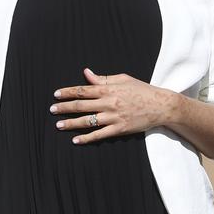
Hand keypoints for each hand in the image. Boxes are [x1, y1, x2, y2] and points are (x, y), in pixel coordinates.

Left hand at [51, 68, 175, 145]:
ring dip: (71, 123)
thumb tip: (86, 73)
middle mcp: (109, 103)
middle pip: (81, 105)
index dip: (68, 92)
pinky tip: (76, 140)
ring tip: (58, 125)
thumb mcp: (123, 79)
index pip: (83, 90)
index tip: (56, 95)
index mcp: (109, 89)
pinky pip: (100, 134)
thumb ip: (103, 78)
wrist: (161, 105)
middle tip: (51, 110)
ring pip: (88, 121)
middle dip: (64, 107)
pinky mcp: (120, 129)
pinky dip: (87, 138)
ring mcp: (114, 117)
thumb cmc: (141, 90)